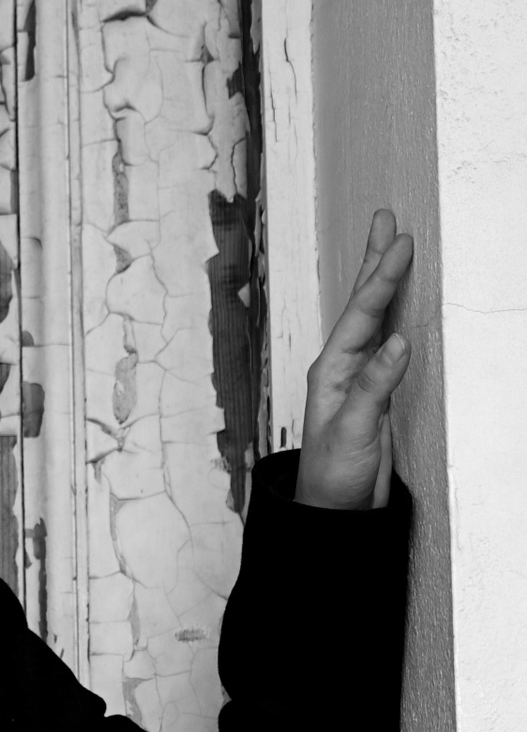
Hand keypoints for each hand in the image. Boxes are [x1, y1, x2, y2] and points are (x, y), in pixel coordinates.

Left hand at [296, 209, 413, 509]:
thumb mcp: (352, 431)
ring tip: (390, 245)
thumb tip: (398, 342)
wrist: (333, 512)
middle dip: (374, 263)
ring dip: (382, 281)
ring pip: (374, 318)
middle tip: (386, 219)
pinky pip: (387, 341)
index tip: (400, 244)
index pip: (360, 315)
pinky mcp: (376, 392)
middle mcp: (342, 367)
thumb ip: (374, 388)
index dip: (381, 279)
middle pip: (361, 305)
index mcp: (331, 371)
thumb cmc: (333, 475)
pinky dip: (394, 313)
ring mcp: (359, 377)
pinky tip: (400, 302)